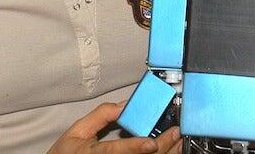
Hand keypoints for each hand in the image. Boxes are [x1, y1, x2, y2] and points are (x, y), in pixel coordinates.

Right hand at [47, 102, 183, 153]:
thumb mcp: (77, 131)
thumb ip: (100, 116)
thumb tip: (124, 105)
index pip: (117, 151)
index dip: (135, 148)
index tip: (151, 143)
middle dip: (161, 147)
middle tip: (175, 133)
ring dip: (165, 153)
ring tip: (177, 141)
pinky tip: (169, 150)